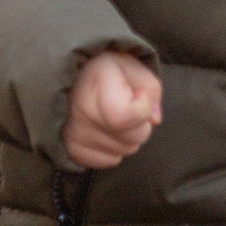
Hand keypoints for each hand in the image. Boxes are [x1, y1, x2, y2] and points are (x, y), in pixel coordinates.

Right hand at [64, 49, 163, 168]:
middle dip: (140, 124)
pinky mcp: (72, 149)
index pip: (124, 117)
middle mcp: (80, 109)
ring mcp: (74, 132)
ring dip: (128, 137)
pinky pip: (110, 160)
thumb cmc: (108, 68)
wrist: (71, 75)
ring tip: (114, 116)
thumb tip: (154, 120)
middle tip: (129, 106)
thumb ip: (151, 88)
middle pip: (132, 138)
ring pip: (124, 151)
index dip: (142, 108)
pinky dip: (114, 149)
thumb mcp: (134, 65)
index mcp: (96, 78)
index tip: (138, 94)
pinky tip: (106, 130)